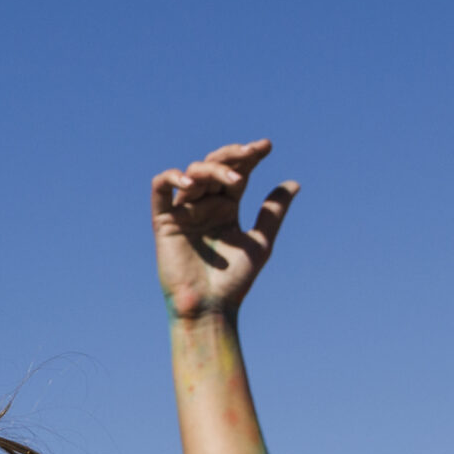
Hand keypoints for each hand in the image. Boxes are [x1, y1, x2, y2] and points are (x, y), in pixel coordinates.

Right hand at [152, 140, 296, 320]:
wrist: (210, 307)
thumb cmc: (234, 282)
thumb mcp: (260, 242)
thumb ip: (272, 212)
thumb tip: (293, 183)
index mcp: (227, 208)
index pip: (237, 172)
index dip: (249, 156)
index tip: (266, 146)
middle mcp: (204, 205)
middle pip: (215, 166)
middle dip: (233, 155)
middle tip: (252, 151)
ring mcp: (184, 210)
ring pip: (193, 173)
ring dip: (213, 169)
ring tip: (234, 180)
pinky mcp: (164, 220)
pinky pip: (160, 188)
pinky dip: (172, 178)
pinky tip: (191, 182)